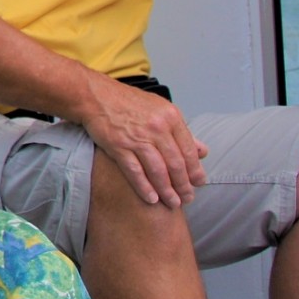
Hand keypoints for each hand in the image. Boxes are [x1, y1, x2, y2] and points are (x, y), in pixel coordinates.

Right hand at [78, 79, 208, 207]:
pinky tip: (151, 199)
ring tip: (173, 203)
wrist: (95, 95)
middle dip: (183, 185)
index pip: (189, 150)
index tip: (198, 183)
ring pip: (158, 171)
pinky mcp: (118, 146)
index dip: (195, 170)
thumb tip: (202, 151)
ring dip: (167, 190)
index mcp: (170, 117)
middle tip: (187, 198)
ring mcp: (137, 138)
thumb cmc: (128, 102)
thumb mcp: (160, 109)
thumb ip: (181, 130)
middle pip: (175, 164)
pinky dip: (144, 187)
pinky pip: (135, 171)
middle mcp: (157, 127)